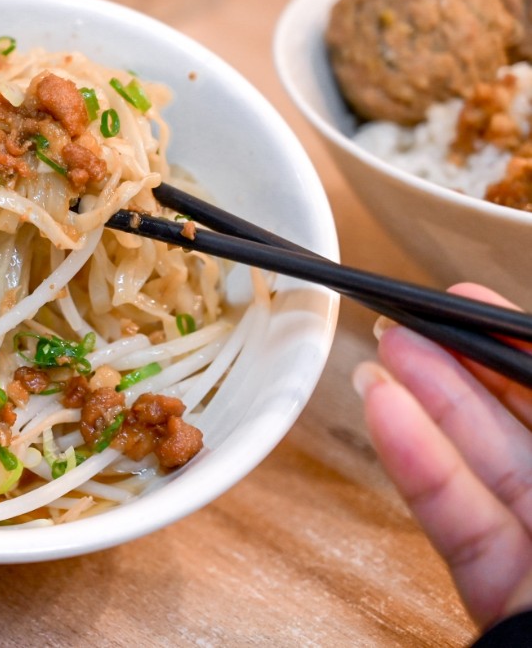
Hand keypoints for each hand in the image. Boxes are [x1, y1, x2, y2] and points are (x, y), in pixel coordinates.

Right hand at [353, 283, 531, 628]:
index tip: (475, 306)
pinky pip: (462, 520)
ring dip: (428, 407)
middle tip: (412, 324)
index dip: (522, 347)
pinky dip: (418, 465)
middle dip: (465, 368)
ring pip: (486, 467)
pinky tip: (385, 415)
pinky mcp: (507, 595)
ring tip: (383, 358)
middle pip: (528, 426)